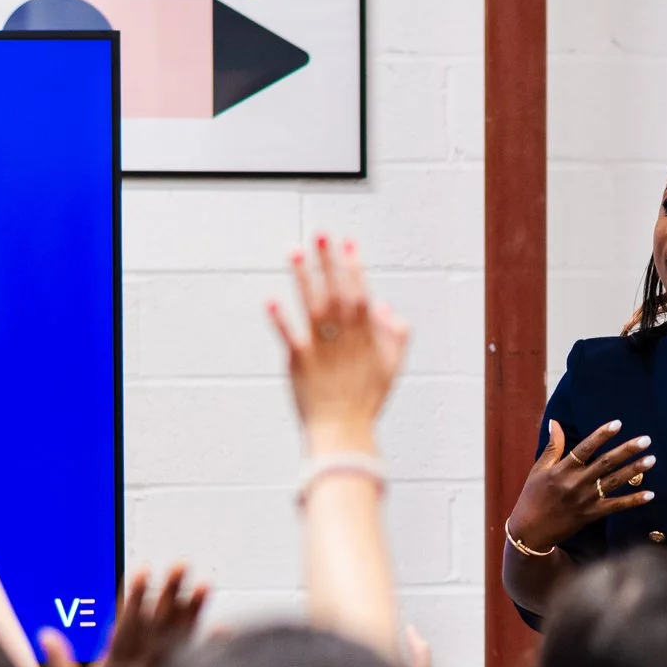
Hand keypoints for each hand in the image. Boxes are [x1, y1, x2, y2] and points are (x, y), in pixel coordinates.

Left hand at [268, 236, 408, 455]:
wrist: (342, 432)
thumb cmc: (367, 401)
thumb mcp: (392, 367)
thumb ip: (395, 335)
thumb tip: (386, 307)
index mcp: (366, 336)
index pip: (360, 292)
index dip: (354, 266)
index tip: (348, 243)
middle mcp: (343, 337)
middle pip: (336, 291)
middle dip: (328, 261)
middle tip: (320, 234)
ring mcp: (320, 348)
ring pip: (311, 305)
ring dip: (303, 277)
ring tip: (294, 252)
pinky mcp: (298, 361)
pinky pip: (288, 335)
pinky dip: (280, 318)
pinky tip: (271, 299)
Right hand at [507, 420, 654, 550]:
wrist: (531, 531)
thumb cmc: (533, 496)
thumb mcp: (539, 469)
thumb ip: (552, 446)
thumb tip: (555, 422)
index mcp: (563, 469)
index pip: (585, 448)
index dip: (601, 435)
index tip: (618, 423)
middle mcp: (576, 482)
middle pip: (606, 463)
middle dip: (627, 450)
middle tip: (646, 439)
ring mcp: (586, 499)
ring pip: (614, 482)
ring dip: (634, 470)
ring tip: (651, 459)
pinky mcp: (592, 514)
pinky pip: (616, 506)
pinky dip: (633, 501)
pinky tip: (650, 494)